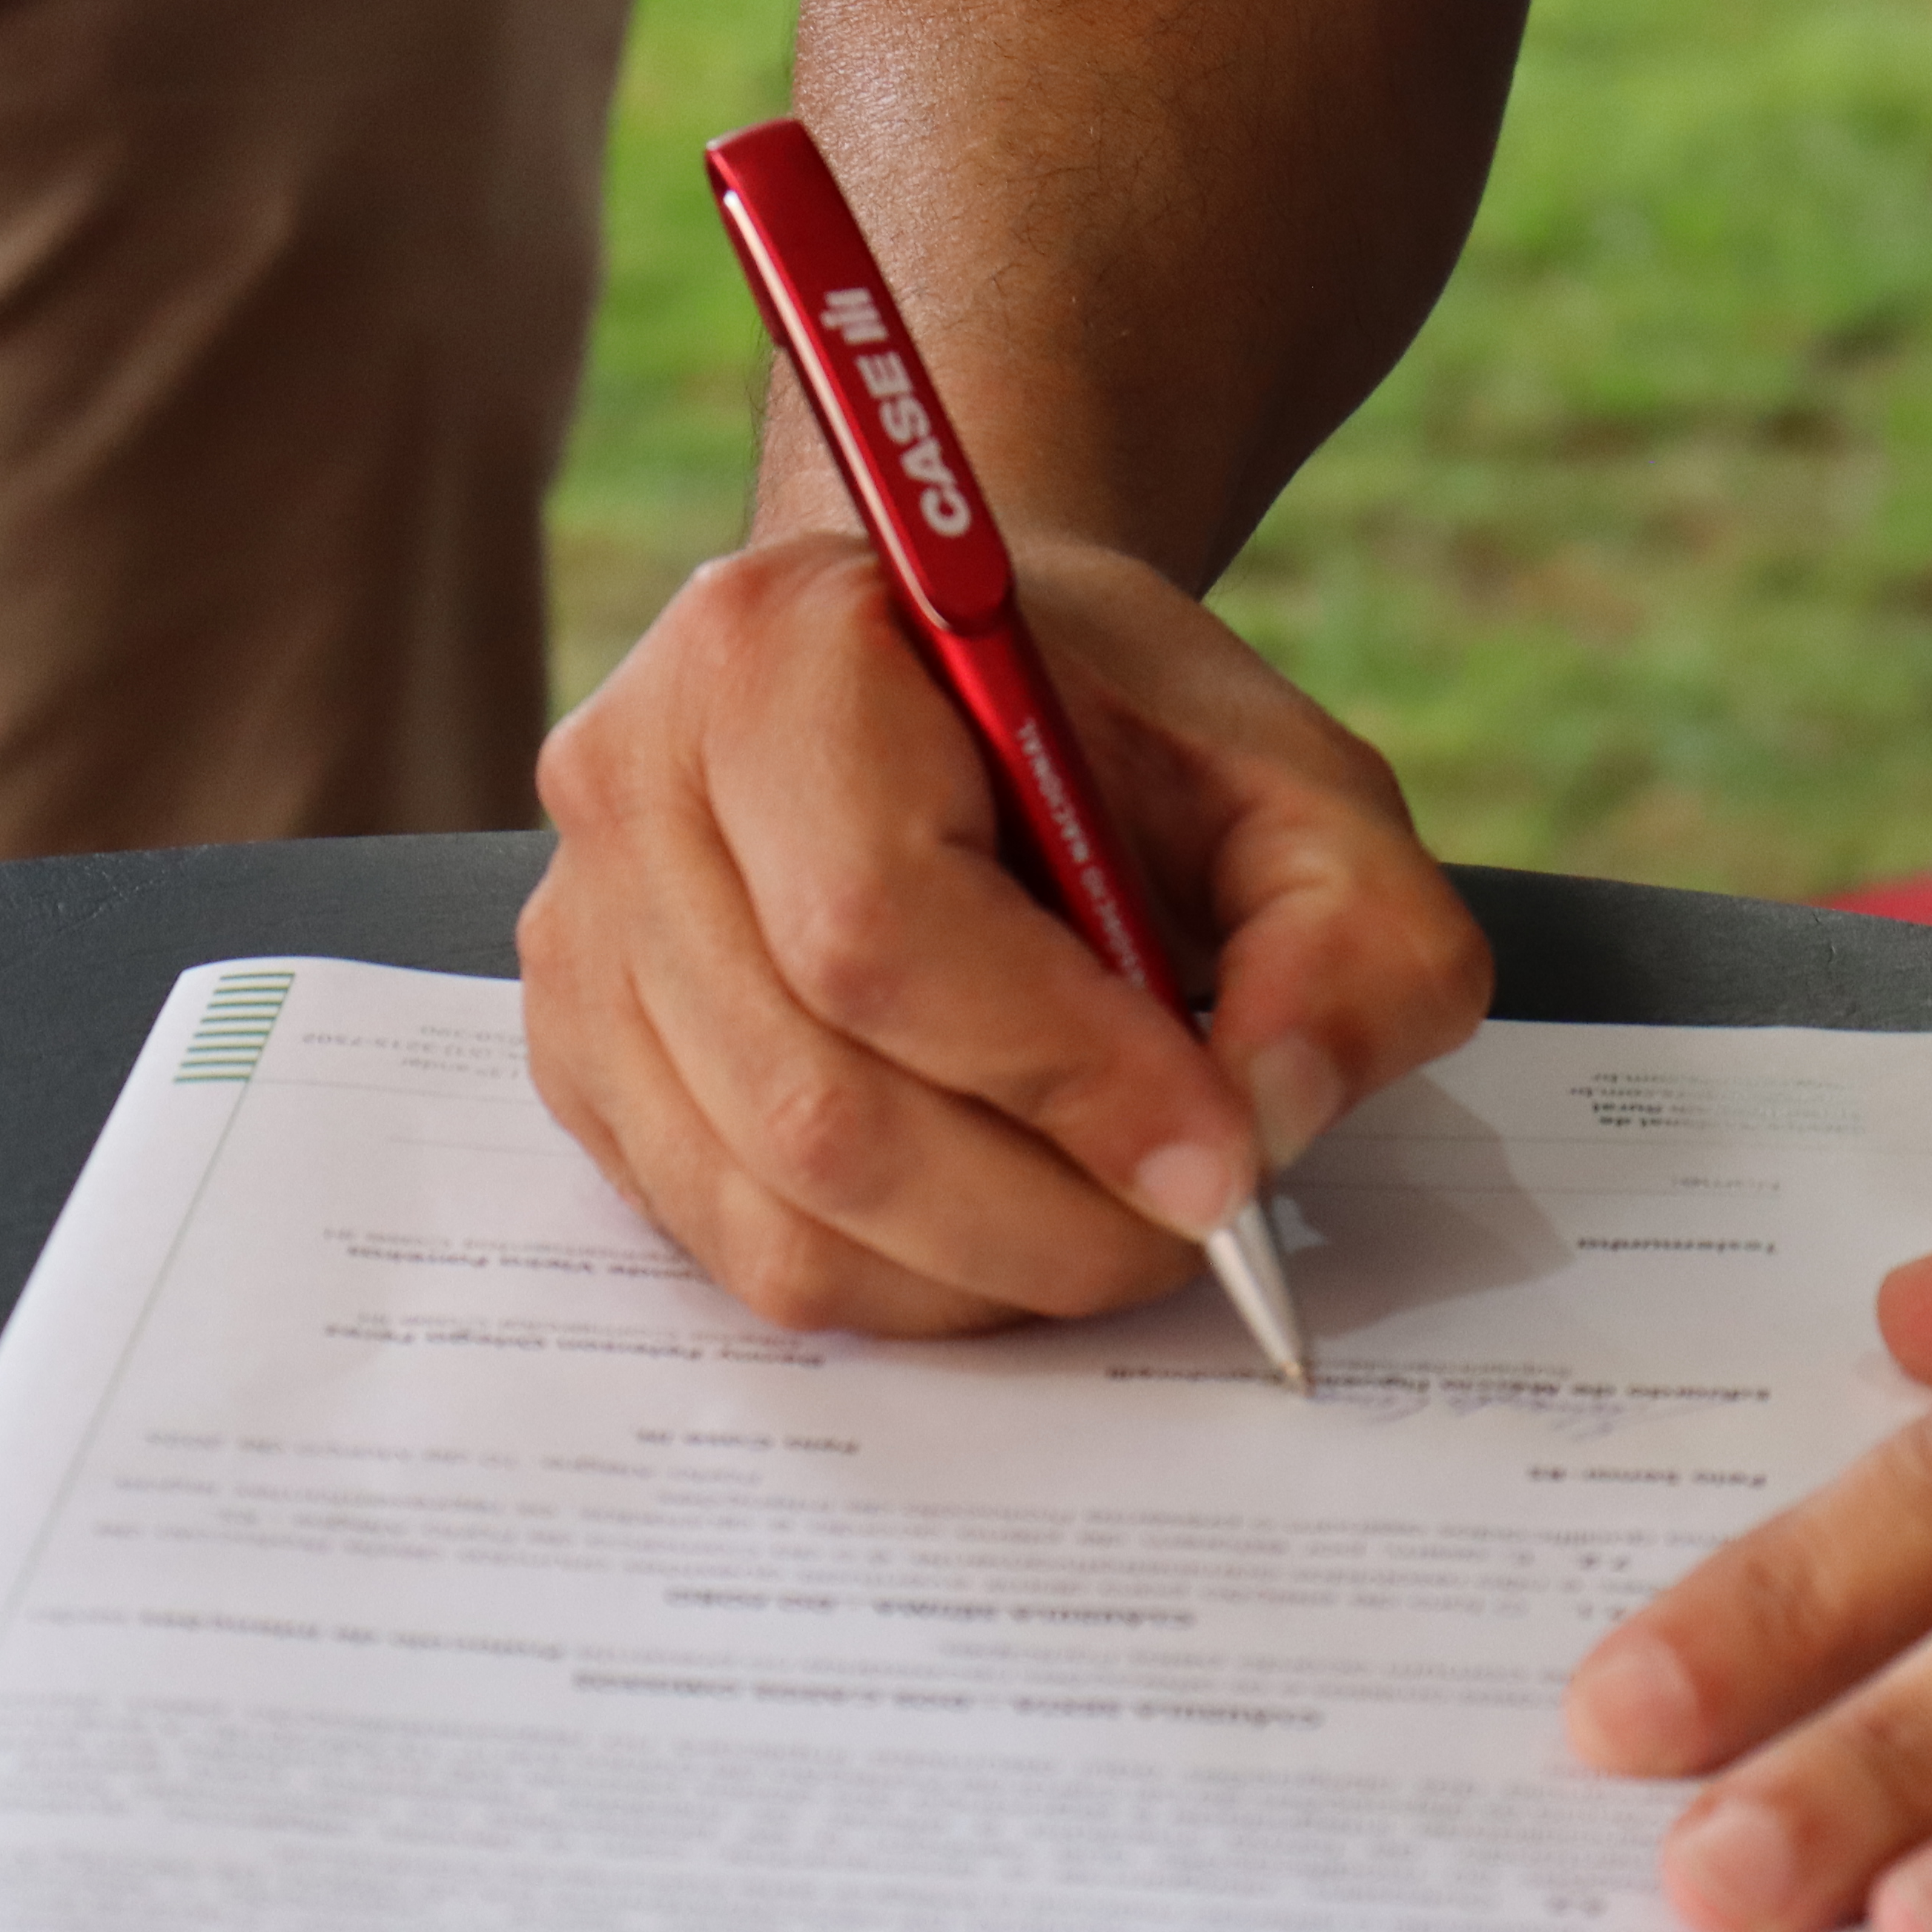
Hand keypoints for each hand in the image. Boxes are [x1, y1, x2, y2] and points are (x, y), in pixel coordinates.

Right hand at [518, 532, 1485, 1333]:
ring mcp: (582, 934)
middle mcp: (631, 782)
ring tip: (1113, 1222)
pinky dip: (902, 1282)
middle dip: (1043, 1214)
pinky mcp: (579, 1058)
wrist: (962, 686)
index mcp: (778, 649)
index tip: (1221, 1156)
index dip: (1065, 1075)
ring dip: (982, 1272)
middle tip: (1193, 1224)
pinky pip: (735, 1246)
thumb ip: (1351, 940)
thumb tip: (1268, 1121)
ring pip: (774, 1210)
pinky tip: (1004, 1218)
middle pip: (817, 1104)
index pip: (879, 927)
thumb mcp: (1300, 788)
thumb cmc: (1112, 731)